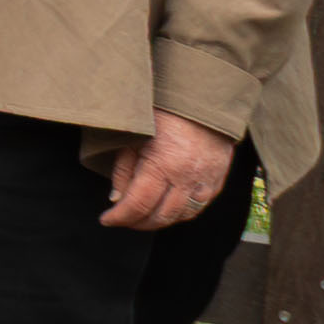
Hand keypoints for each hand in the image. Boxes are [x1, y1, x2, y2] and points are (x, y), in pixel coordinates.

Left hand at [88, 108, 240, 232]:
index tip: (106, 219)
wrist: (202, 100)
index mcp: (164, 163)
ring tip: (141, 216)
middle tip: (122, 219)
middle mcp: (188, 176)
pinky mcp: (217, 180)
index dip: (120, 217)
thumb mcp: (134, 137)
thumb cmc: (162, 114)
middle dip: (137, 223)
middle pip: (160, 216)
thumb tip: (117, 200)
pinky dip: (180, 213)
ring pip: (181, 216)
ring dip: (158, 221)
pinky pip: (198, 207)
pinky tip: (165, 208)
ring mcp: (206, 180)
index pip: (138, 204)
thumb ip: (124, 169)